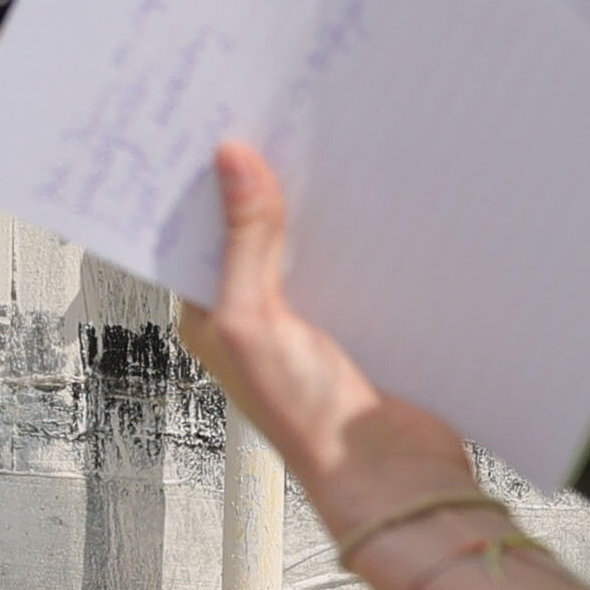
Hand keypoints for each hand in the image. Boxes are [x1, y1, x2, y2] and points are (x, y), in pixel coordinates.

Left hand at [178, 142, 480, 542]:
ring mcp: (312, 315)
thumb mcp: (253, 321)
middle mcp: (254, 310)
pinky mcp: (366, 318)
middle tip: (271, 111)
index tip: (208, 120)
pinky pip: (356, 258)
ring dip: (314, 199)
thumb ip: (245, 243)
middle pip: (250, 226)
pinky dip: (361, 228)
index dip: (200, 181)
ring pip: (305, 237)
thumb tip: (231, 161)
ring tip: (323, 134)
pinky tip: (378, 190)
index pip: (193, 230)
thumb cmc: (304, 415)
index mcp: (210, 311)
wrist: (396, 478)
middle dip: (260, 178)